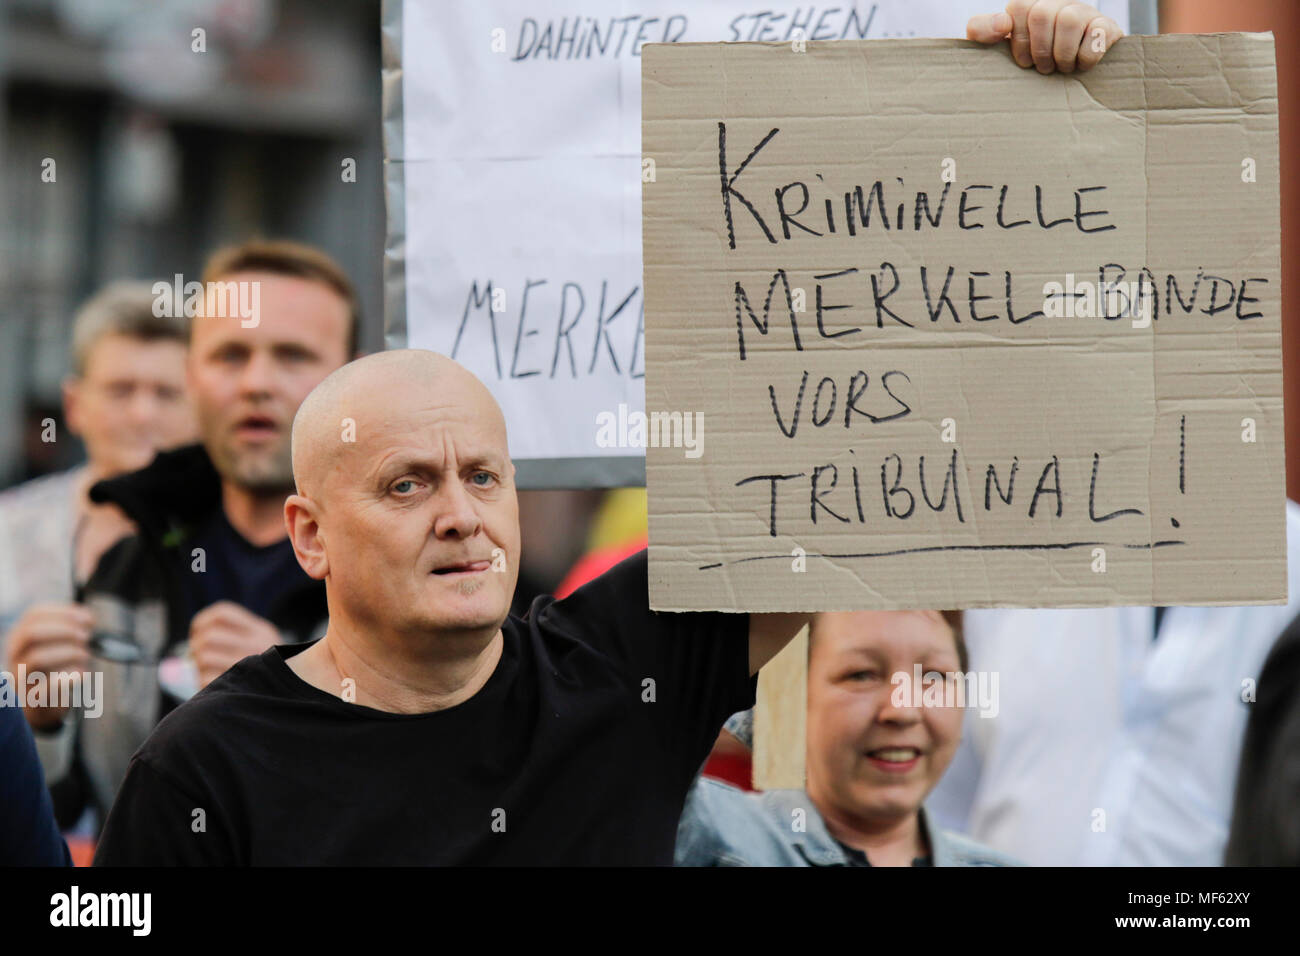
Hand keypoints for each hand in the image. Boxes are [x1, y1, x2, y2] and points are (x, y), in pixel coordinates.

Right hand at [4, 603, 92, 730]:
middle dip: (64, 631)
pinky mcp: (31, 700)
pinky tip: (81, 675)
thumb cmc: (52, 670)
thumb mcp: (57, 646)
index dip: (64, 613)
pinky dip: (66, 680)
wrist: (41, 706)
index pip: (34, 615)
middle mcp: (15, 655)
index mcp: (20, 636)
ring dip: (68, 653)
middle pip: (32, 633)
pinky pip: (44, 689)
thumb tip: (88, 619)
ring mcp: (20, 677)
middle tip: (86, 637)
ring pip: (36, 658)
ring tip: (85, 656)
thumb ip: (71, 630)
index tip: (89, 620)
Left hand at [189, 601, 280, 687]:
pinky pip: (205, 679)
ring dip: (200, 666)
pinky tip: (215, 684)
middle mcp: (259, 646)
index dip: (202, 621)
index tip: (198, 632)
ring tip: (209, 671)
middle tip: (200, 657)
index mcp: (262, 631)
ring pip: (204, 658)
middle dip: (197, 647)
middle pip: (209, 637)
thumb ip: (234, 633)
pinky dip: (204, 681)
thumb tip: (194, 642)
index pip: (222, 614)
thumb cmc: (267, 667)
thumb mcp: (263, 642)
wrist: (292, 691)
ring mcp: (250, 668)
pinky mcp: (238, 689)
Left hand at [967, 1, 1124, 73]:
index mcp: (1031, 6)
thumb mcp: (999, 49)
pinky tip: (1083, 65)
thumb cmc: (1030, 64)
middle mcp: (1058, 4)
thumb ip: (983, 31)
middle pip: (1041, 14)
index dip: (1019, 39)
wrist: (1072, 80)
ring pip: (1069, 20)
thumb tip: (1001, 23)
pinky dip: (1087, 57)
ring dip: (1063, 54)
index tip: (1024, 62)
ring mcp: (1084, 12)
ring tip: (1063, 68)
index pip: (1019, 6)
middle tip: (1044, 68)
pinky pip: (1098, 33)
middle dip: (1040, 50)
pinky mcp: (1107, 27)